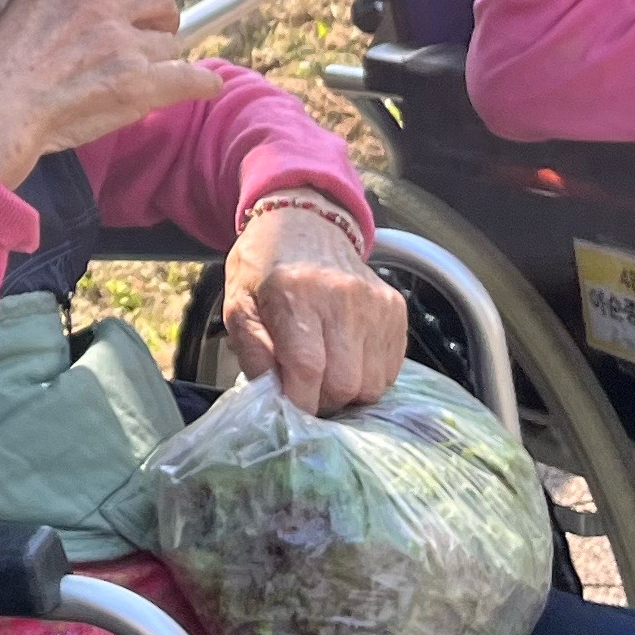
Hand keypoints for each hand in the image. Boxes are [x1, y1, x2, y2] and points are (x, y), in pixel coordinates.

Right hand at [0, 0, 220, 188]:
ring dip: (165, 55)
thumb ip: (31, 17)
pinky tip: (204, 86)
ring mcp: (121, 43)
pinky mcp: (139, 84)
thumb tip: (30, 32)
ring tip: (154, 70)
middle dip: (159, 10)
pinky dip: (200, 83)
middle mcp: (96, 4)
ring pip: (170, 40)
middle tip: (151, 28)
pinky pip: (190, 77)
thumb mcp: (1, 23)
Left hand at [222, 202, 405, 411]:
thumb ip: (252, 350)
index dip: (299, 401)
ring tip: (323, 376)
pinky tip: (345, 361)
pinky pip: (390, 369)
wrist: (306, 225)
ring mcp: (376, 304)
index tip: (287, 409)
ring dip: (346, 393)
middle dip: (322, 401)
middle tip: (303, 391)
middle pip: (345, 383)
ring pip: (372, 383)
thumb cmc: (265, 268)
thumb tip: (272, 394)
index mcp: (297, 294)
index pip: (308, 368)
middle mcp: (344, 298)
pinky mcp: (397, 309)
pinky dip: (367, 377)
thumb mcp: (238, 304)